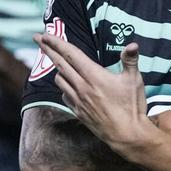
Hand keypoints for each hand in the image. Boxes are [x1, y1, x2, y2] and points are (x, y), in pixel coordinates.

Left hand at [36, 34, 152, 150]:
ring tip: (58, 61)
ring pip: (59, 79)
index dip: (57, 43)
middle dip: (47, 49)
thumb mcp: (134, 80)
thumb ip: (130, 60)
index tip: (45, 35)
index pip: (71, 54)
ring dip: (57, 68)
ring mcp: (78, 100)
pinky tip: (68, 85)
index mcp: (94, 76)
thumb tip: (132, 44)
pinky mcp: (78, 112)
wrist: (126, 135)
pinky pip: (64, 95)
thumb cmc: (132, 107)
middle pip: (59, 63)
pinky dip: (64, 87)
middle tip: (36, 38)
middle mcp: (82, 87)